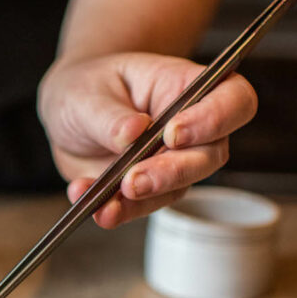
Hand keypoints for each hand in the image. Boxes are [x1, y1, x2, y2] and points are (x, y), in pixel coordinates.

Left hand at [37, 53, 257, 227]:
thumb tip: (134, 131)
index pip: (232, 100)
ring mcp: (173, 161)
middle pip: (210, 154)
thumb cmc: (86, 89)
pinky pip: (143, 206)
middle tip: (133, 181)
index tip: (172, 134)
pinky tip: (97, 209)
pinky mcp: (150, 189)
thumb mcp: (88, 94)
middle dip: (173, 172)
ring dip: (145, 199)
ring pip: (180, 187)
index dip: (214, 119)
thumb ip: (109, 116)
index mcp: (186, 85)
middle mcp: (192, 127)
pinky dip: (119, 211)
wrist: (64, 117)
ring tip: (108, 204)